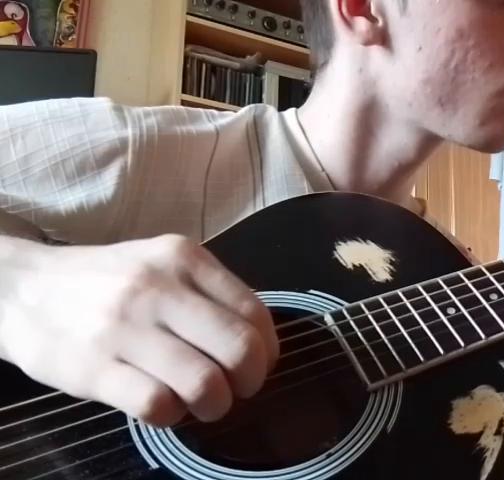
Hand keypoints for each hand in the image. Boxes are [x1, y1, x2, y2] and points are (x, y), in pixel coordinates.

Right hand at [0, 234, 278, 426]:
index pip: (254, 313)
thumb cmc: (105, 283)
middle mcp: (159, 287)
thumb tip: (258, 344)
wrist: (20, 288)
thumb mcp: (161, 265)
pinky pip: (158, 405)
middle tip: (235, 390)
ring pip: (205, 383)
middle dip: (249, 382)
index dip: (267, 351)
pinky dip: (173, 416)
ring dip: (215, 405)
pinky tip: (163, 407)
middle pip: (240, 349)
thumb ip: (208, 294)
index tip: (255, 366)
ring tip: (201, 404)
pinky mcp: (94, 368)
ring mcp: (124, 328)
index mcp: (184, 258)